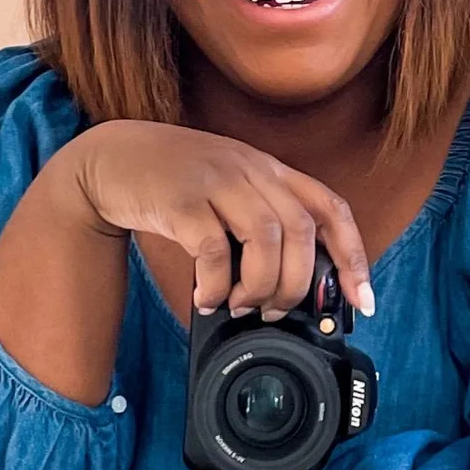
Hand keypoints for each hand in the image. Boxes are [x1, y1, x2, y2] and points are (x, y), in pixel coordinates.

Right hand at [65, 120, 372, 319]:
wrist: (109, 159)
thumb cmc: (172, 184)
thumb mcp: (226, 190)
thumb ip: (257, 223)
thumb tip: (284, 289)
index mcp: (268, 170)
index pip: (330, 208)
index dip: (353, 256)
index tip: (360, 301)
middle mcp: (249, 169)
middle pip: (300, 230)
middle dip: (296, 284)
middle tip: (276, 311)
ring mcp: (215, 180)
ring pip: (265, 239)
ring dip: (259, 287)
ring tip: (241, 307)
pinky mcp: (180, 199)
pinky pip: (213, 250)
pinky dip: (216, 285)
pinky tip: (206, 299)